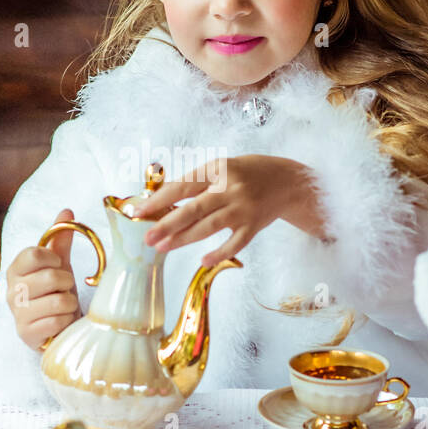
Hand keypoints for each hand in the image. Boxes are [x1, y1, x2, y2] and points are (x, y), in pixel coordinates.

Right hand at [6, 207, 80, 350]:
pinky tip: (60, 322)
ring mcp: (17, 313)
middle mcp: (11, 290)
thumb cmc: (55, 293)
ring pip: (58, 300)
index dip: (54, 259)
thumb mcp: (59, 265)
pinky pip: (57, 321)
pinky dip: (66, 321)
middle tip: (63, 290)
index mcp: (16, 269)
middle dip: (67, 283)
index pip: (33, 253)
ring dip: (69, 303)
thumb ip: (60, 239)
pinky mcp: (26, 334)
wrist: (56, 328)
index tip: (58, 266)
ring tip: (63, 306)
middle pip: (50, 276)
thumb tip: (66, 211)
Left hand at [139, 156, 327, 266]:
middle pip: (193, 208)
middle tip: (147, 237)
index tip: (139, 211)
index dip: (158, 200)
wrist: (288, 181)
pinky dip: (218, 253)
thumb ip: (197, 183)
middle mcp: (230, 188)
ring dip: (183, 239)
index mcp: (218, 169)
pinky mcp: (254, 225)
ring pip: (208, 226)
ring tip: (163, 247)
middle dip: (166, 224)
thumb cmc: (248, 174)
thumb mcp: (222, 168)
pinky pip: (234, 243)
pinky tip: (203, 261)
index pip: (182, 186)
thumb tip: (163, 203)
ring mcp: (243, 208)